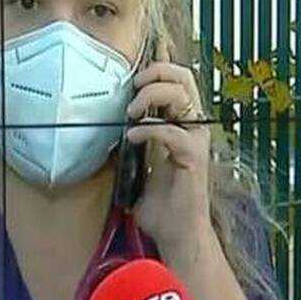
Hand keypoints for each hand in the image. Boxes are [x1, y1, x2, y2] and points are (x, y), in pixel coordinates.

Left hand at [124, 38, 211, 261]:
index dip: (159, 66)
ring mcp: (196, 140)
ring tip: (132, 112)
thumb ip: (132, 141)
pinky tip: (132, 136)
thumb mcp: (139, 164)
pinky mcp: (194, 158)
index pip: (177, 80)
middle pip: (185, 77)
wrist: (176, 233)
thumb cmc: (159, 203)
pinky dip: (150, 129)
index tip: (133, 71)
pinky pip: (173, 132)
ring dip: (154, 95)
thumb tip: (104, 124)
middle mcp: (193, 126)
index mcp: (182, 123)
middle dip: (157, 72)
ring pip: (183, 96)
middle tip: (134, 88)